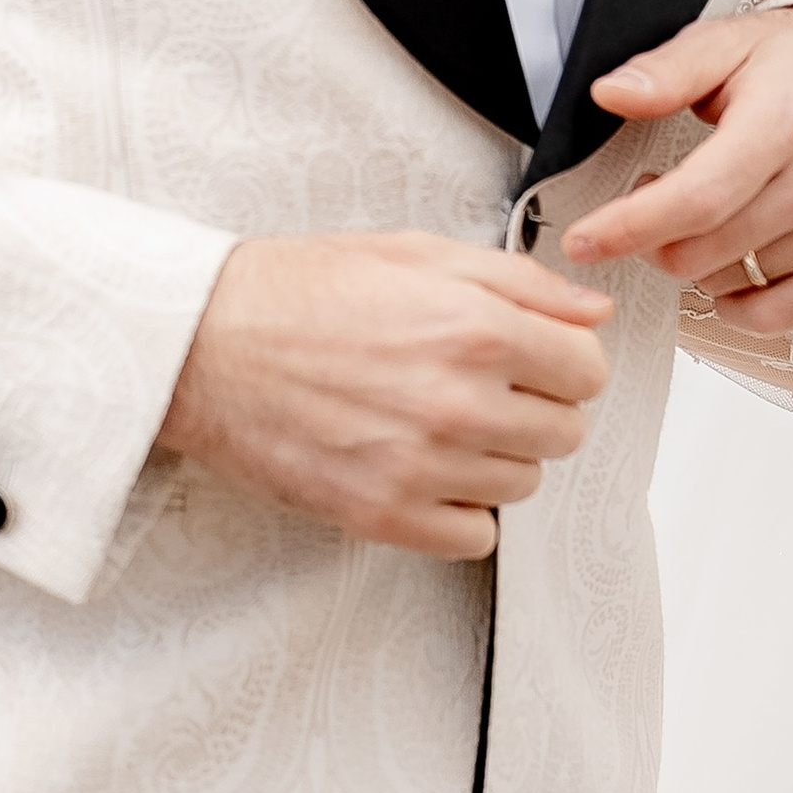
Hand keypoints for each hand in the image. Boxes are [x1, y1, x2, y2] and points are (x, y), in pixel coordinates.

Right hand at [156, 232, 612, 560]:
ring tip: (437, 424)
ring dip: (495, 458)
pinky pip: (473, 537)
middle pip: (564, 432)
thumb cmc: (297, 291)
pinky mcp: (382, 515)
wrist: (201, 343)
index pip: (587, 371)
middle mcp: (458, 402)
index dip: (563, 361)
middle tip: (480, 388)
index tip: (534, 360)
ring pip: (522, 485)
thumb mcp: (415, 254)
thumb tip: (592, 312)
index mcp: (475, 329)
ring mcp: (421, 466)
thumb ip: (518, 282)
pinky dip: (459, 511)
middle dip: (533, 407)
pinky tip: (423, 471)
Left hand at [561, 7, 792, 330]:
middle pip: (702, 252)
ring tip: (711, 209)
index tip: (582, 242)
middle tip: (657, 195)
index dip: (628, 227)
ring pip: (728, 283)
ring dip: (698, 258)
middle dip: (654, 236)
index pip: (694, 200)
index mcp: (785, 122)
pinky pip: (775, 317)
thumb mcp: (734, 42)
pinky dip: (738, 300)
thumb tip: (610, 93)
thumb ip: (668, 70)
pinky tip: (737, 258)